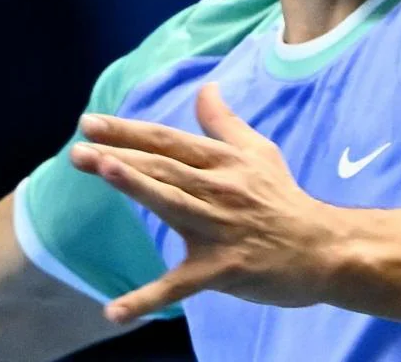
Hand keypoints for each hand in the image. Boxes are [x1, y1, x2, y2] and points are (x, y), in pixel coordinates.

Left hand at [69, 83, 341, 323]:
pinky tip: (113, 311)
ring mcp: (221, 229)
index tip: (89, 123)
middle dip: (119, 156)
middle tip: (77, 151)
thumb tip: (205, 88)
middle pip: (164, 168)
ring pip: (173, 204)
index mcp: (223, 162)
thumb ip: (224, 123)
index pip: (168, 142)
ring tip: (103, 170)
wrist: (323, 247)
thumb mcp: (258, 152)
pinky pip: (181, 285)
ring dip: (138, 187)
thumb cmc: (284, 198)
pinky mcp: (224, 268)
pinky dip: (148, 299)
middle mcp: (219, 189)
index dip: (129, 131)